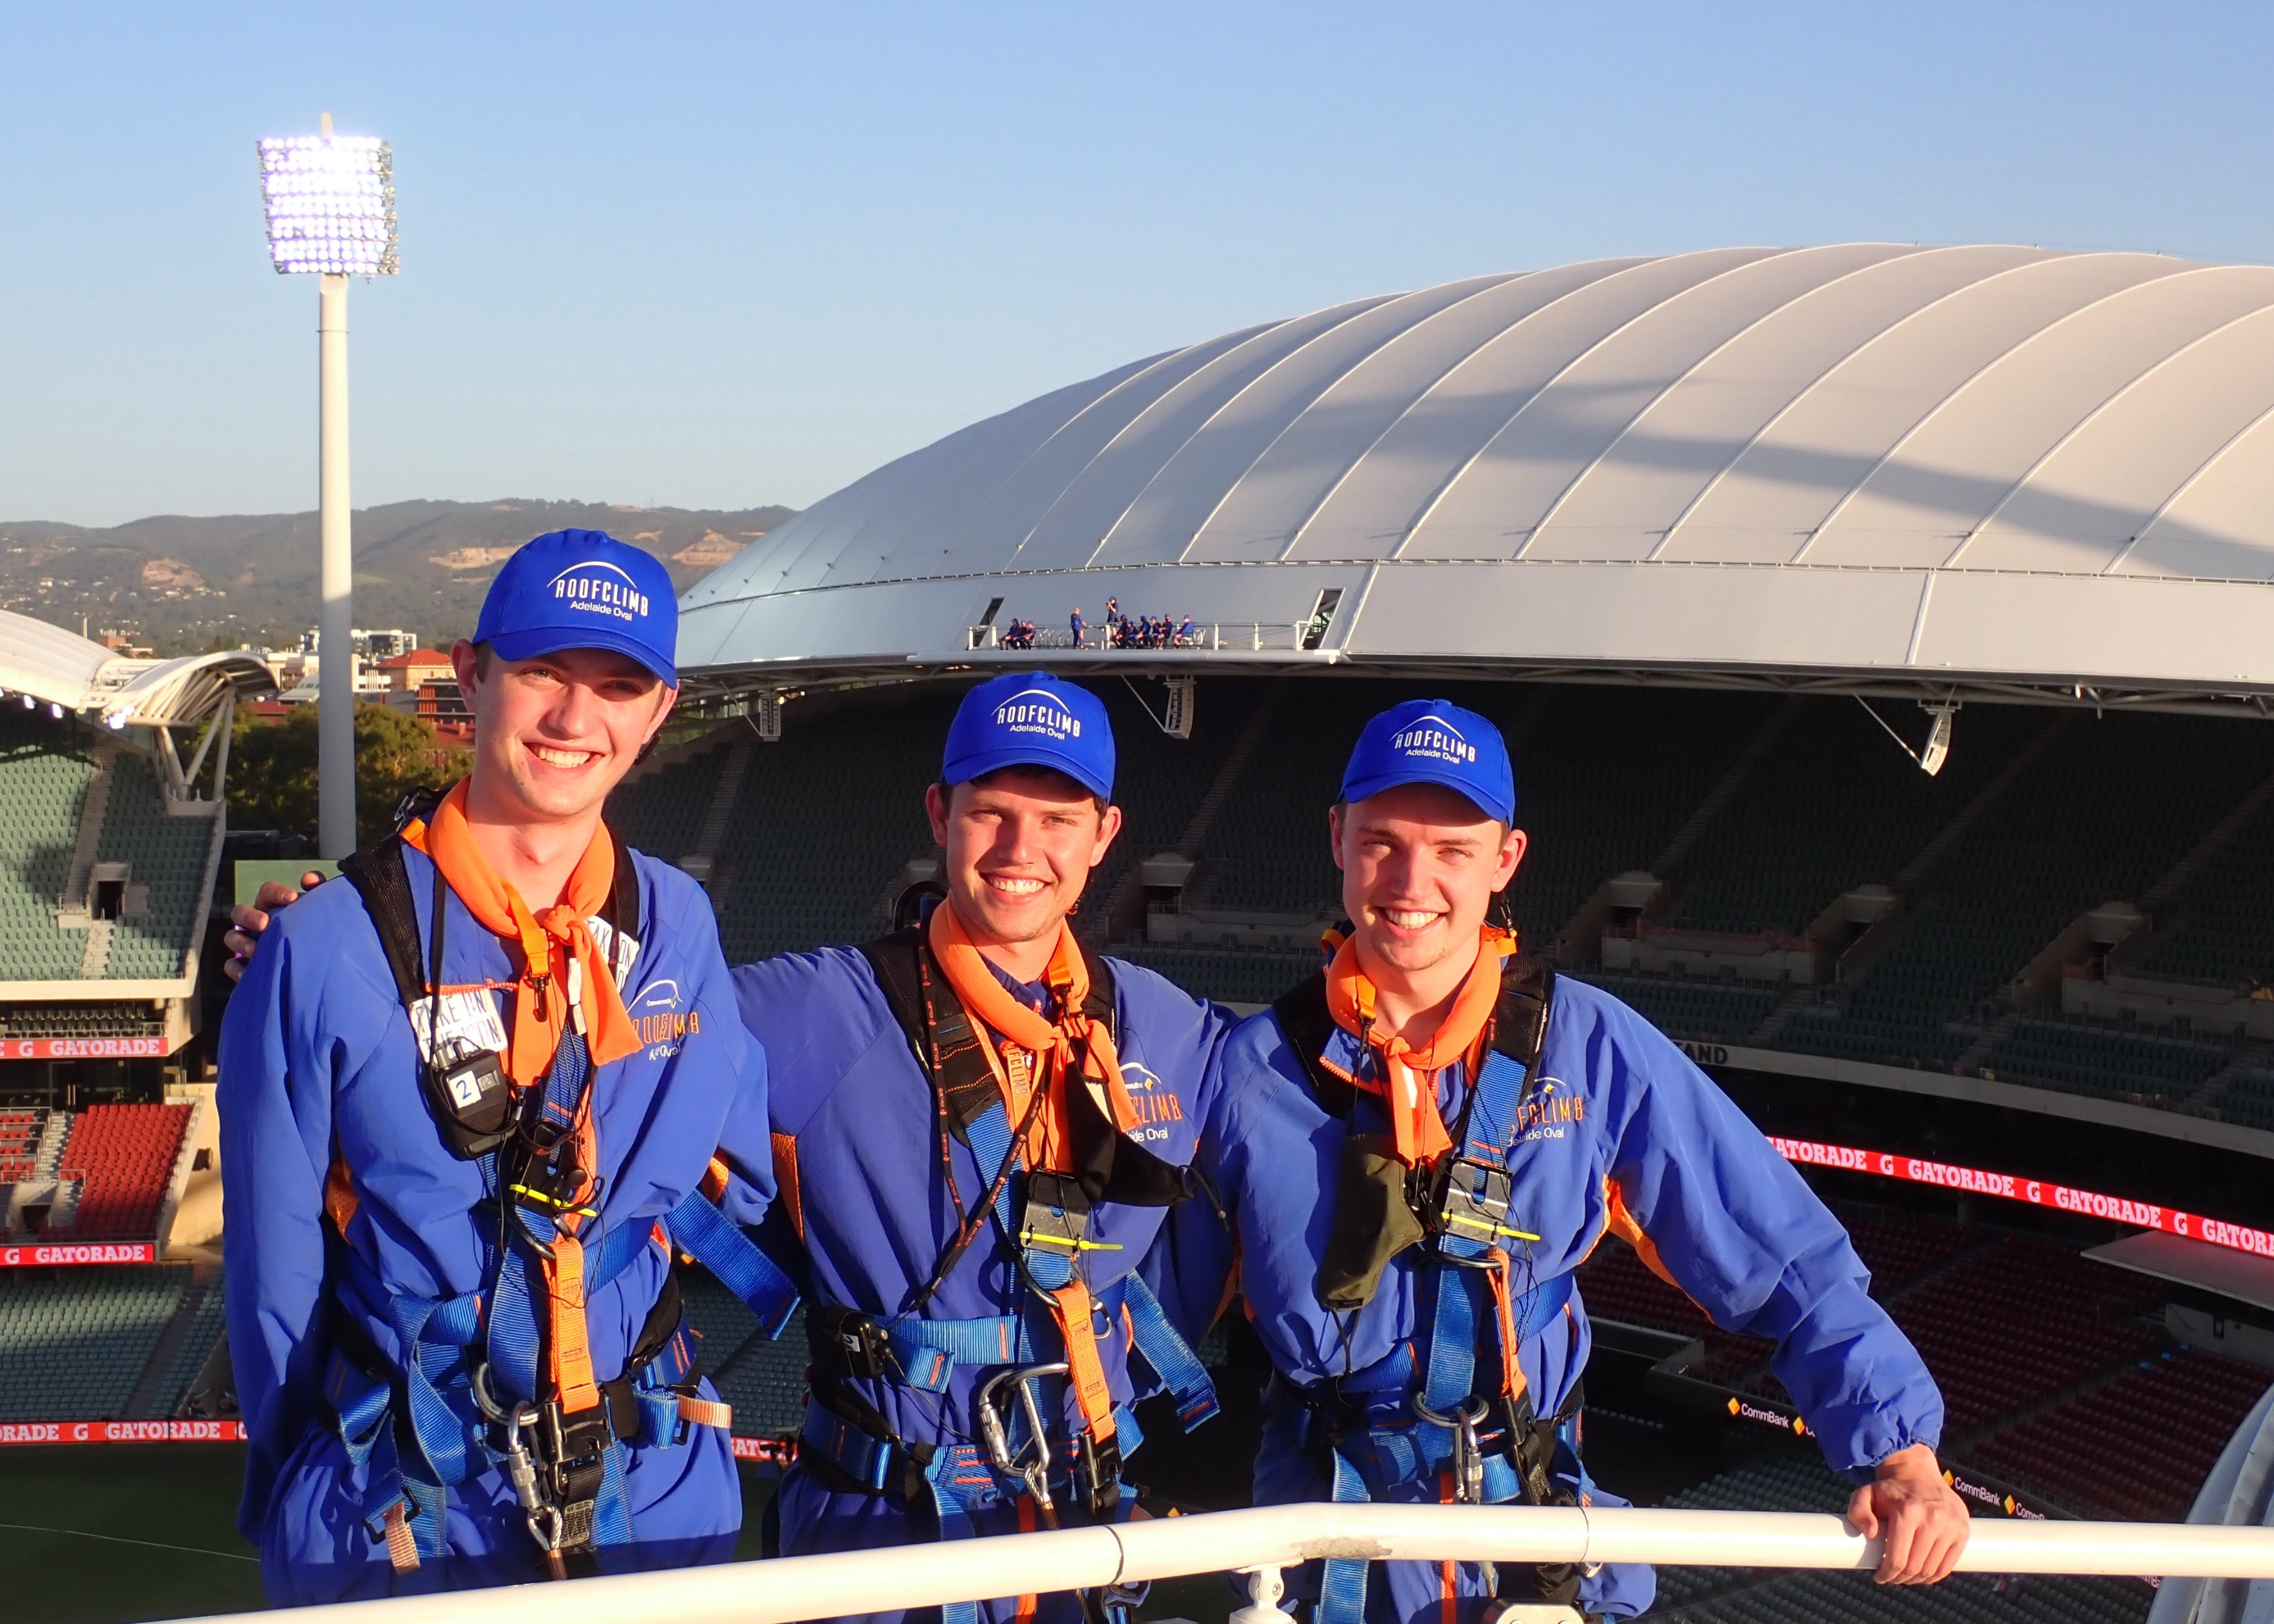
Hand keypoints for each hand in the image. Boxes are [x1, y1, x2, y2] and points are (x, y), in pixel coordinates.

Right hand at [220, 872, 323, 981]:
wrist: (315, 966)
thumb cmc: (315, 931)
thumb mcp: (319, 911)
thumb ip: (318, 891)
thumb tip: (310, 879)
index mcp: (273, 905)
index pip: (268, 891)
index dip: (277, 892)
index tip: (292, 898)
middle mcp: (256, 921)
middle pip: (240, 912)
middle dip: (250, 916)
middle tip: (265, 923)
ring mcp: (246, 943)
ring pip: (231, 937)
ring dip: (240, 942)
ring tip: (255, 950)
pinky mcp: (245, 965)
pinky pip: (231, 965)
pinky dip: (236, 968)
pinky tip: (247, 973)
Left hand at [1847, 1443, 1968, 1584]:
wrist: (1917, 1472)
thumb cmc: (1889, 1489)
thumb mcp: (1865, 1494)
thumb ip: (1858, 1511)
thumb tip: (1871, 1534)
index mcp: (1907, 1511)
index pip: (1898, 1558)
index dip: (1887, 1574)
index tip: (1879, 1577)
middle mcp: (1932, 1518)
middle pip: (1915, 1567)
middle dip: (1900, 1578)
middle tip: (1891, 1577)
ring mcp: (1951, 1525)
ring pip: (1932, 1569)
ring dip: (1917, 1580)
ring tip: (1905, 1576)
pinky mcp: (1962, 1531)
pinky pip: (1948, 1565)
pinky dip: (1934, 1575)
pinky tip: (1923, 1575)